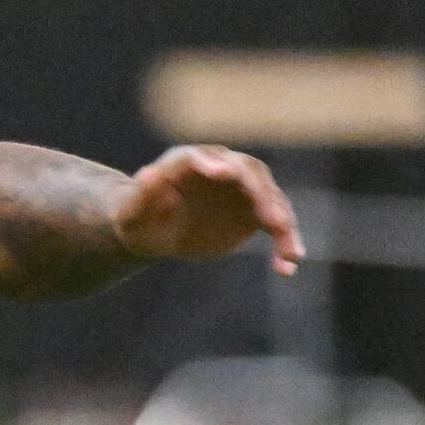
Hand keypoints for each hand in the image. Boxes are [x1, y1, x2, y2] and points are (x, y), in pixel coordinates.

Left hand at [115, 144, 304, 275]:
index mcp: (186, 162)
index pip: (201, 157)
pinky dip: (285, 243)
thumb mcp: (133, 214)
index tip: (225, 173)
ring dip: (283, 224)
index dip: (213, 164)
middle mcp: (221, 167)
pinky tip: (287, 267)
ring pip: (271, 199)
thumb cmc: (140, 221)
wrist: (158, 234)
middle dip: (261, 194)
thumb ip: (142, 195)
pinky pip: (276, 225)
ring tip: (292, 252)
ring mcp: (242, 188)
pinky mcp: (254, 211)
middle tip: (273, 218)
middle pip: (248, 172)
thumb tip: (150, 172)